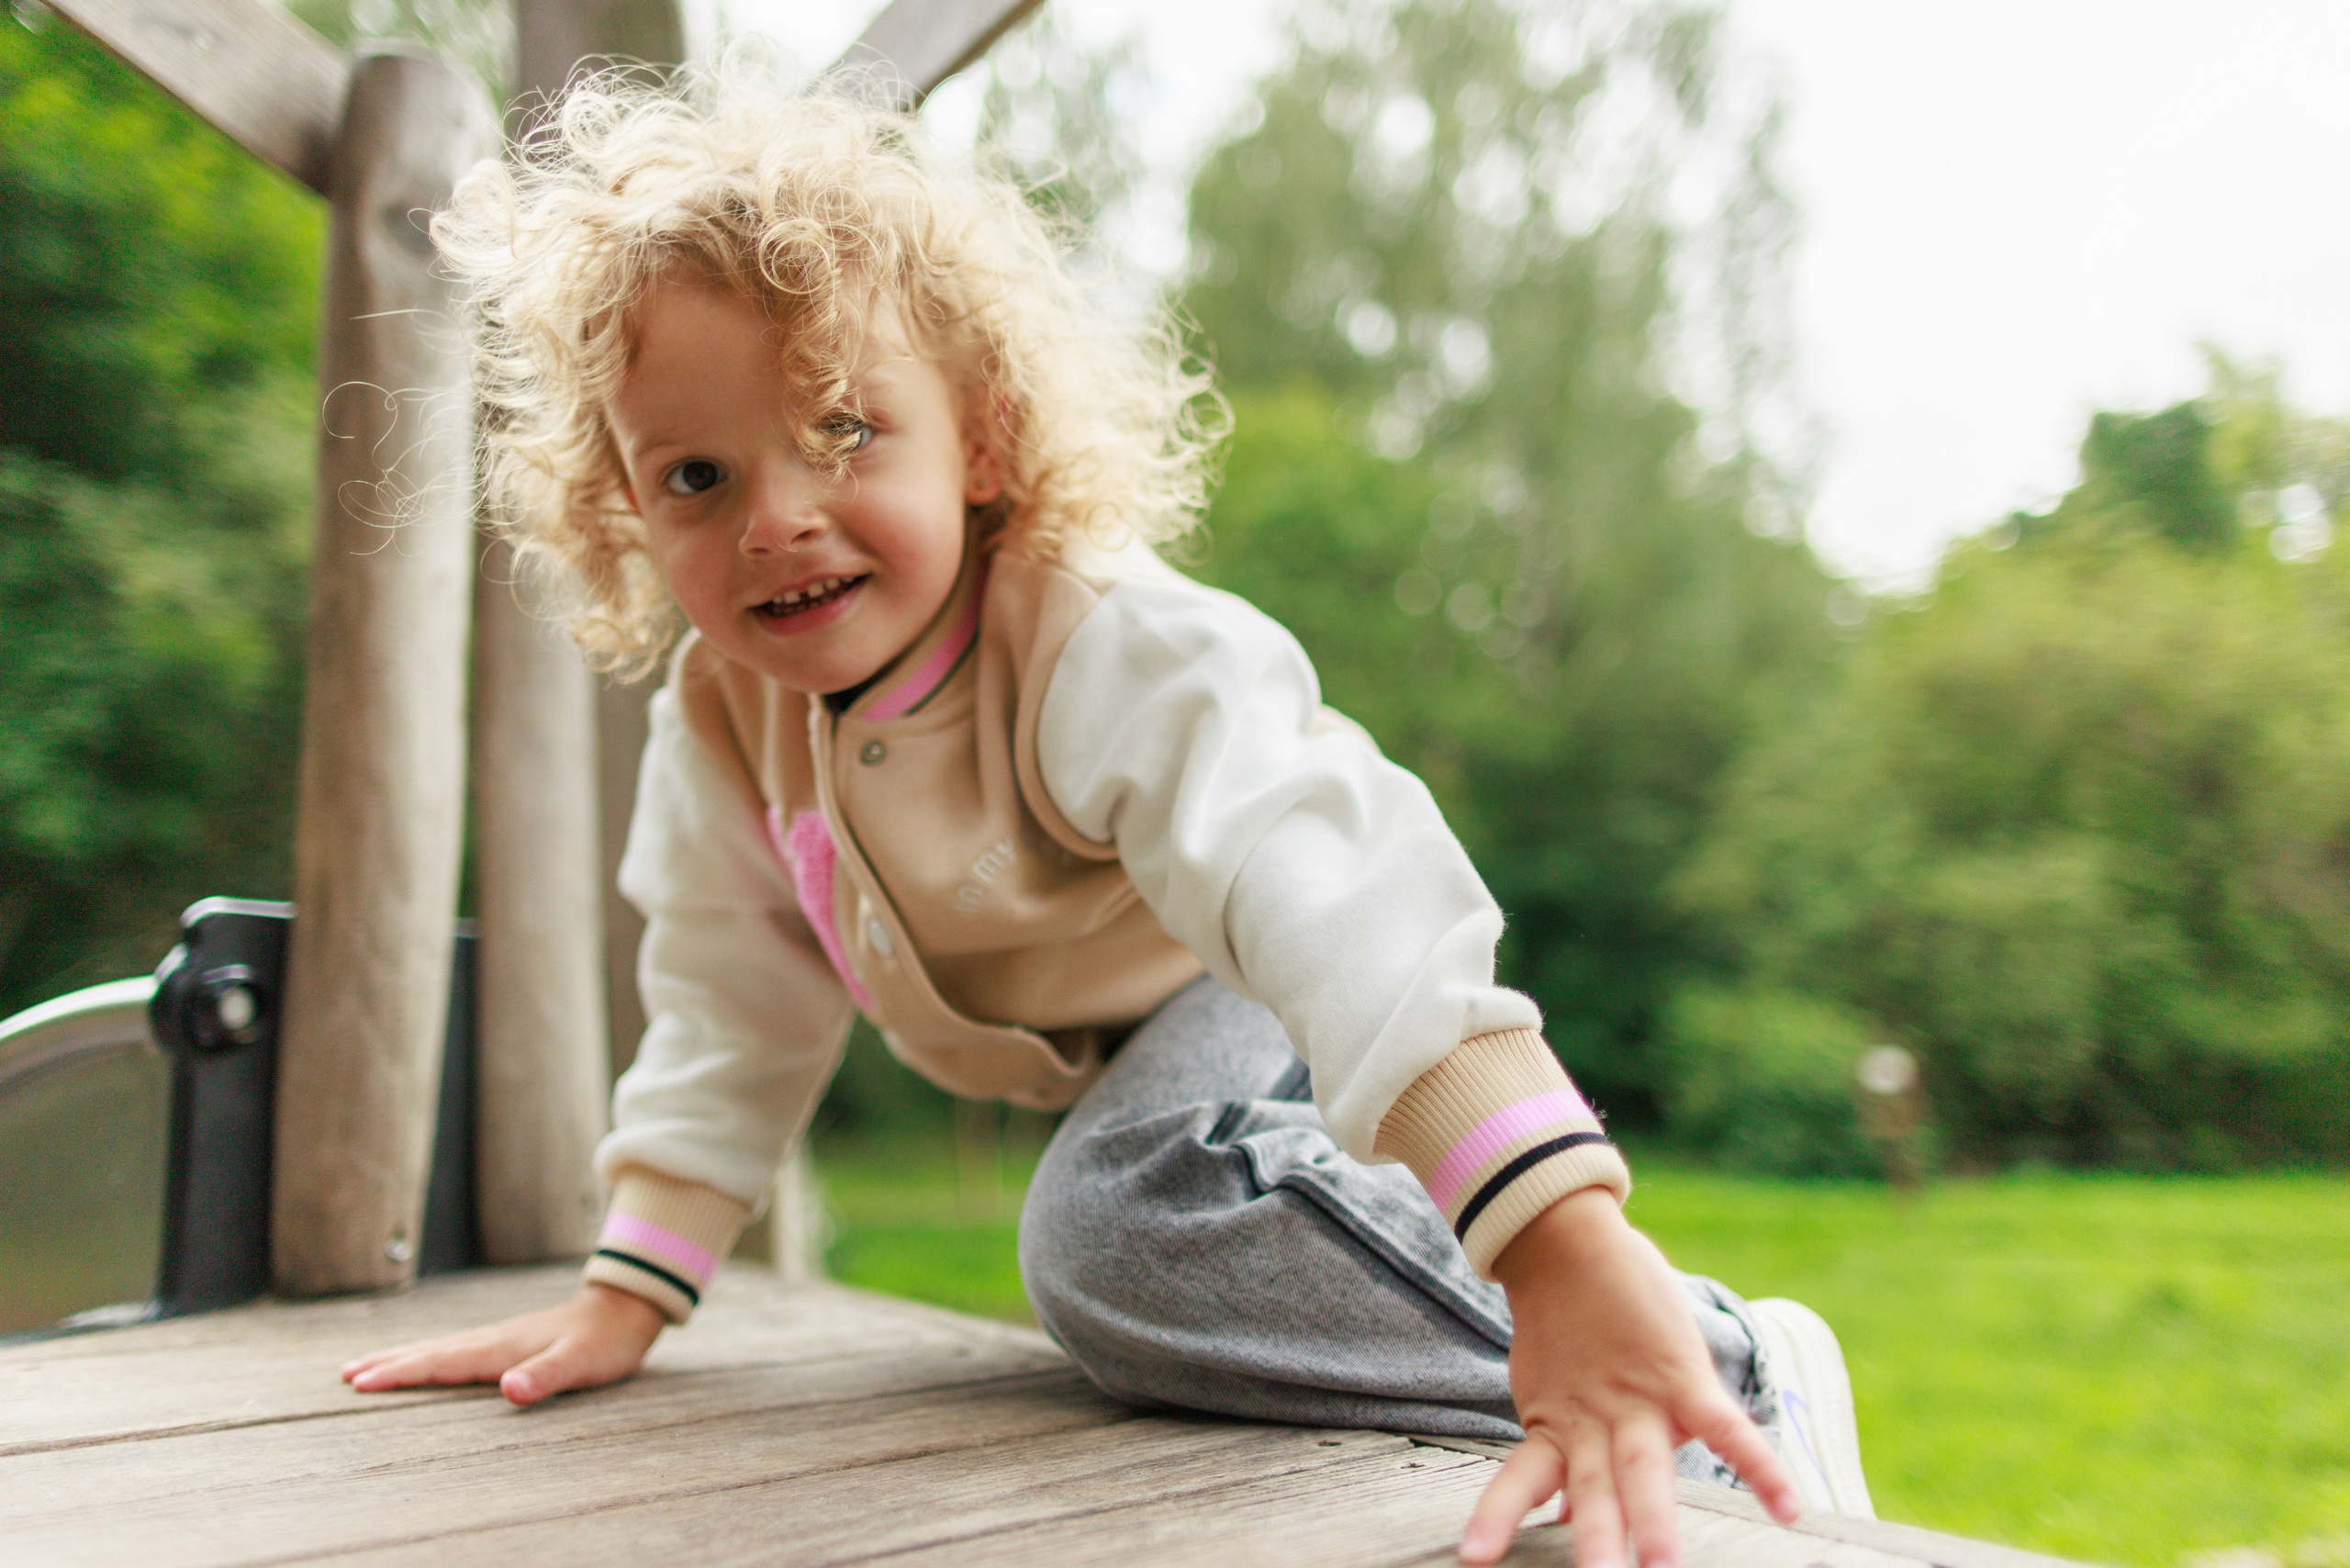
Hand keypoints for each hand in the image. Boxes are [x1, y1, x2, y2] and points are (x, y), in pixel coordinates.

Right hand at [339, 1283, 665, 1406]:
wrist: (627, 1307)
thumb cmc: (605, 1341)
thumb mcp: (580, 1363)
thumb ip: (544, 1376)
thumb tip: (508, 1390)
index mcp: (502, 1348)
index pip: (442, 1363)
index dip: (402, 1373)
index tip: (361, 1381)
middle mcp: (495, 1340)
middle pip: (432, 1352)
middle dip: (389, 1363)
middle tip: (346, 1375)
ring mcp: (501, 1338)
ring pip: (441, 1348)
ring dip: (404, 1356)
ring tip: (367, 1365)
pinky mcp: (510, 1341)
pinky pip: (458, 1349)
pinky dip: (431, 1355)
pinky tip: (425, 1359)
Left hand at [1457, 1189, 1799, 1566]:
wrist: (1565, 1238)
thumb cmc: (1565, 1322)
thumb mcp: (1549, 1389)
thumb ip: (1560, 1451)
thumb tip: (1564, 1516)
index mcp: (1554, 1424)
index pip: (1524, 1483)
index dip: (1499, 1518)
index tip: (1478, 1559)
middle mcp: (1592, 1420)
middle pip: (1593, 1491)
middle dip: (1596, 1543)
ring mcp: (1637, 1399)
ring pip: (1646, 1470)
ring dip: (1653, 1521)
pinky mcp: (1681, 1375)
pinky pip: (1726, 1429)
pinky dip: (1758, 1467)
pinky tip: (1788, 1510)